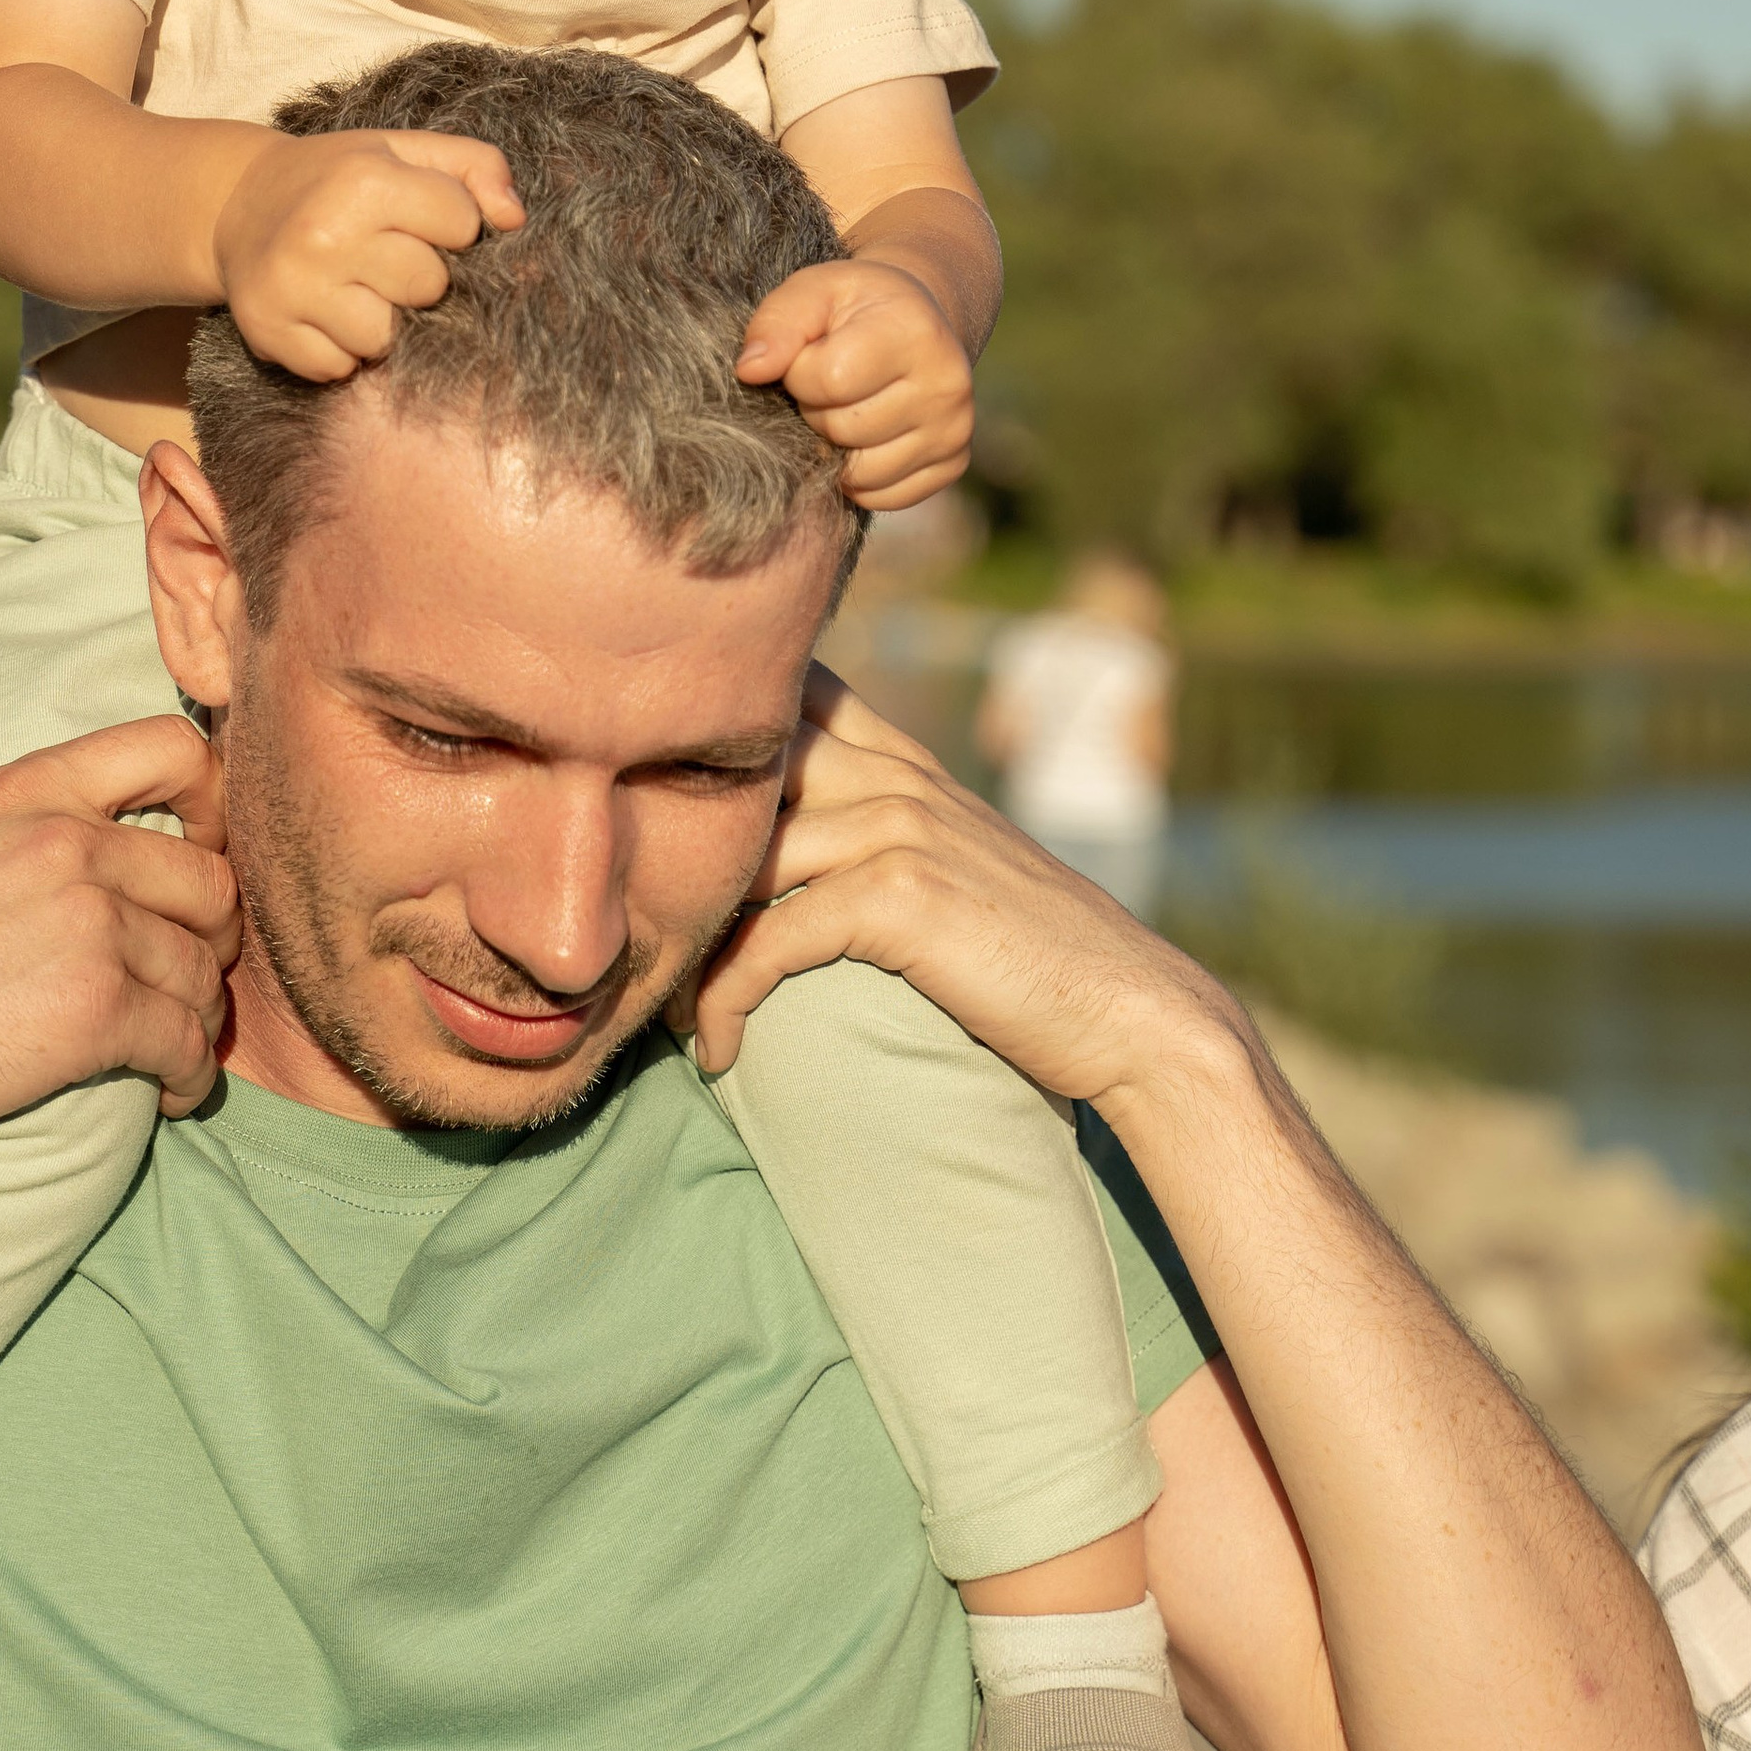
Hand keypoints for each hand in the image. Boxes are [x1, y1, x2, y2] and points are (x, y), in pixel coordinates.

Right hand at [0, 700, 244, 1184]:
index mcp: (26, 793)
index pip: (175, 750)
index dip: (212, 802)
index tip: (197, 857)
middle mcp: (67, 844)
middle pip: (212, 878)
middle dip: (211, 935)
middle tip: (185, 975)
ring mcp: (85, 926)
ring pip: (203, 969)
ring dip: (197, 1015)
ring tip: (172, 1044)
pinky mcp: (92, 1013)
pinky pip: (185, 1041)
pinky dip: (188, 1075)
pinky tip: (168, 1092)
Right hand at [210, 127, 525, 378]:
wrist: (236, 204)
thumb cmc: (338, 178)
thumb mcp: (404, 150)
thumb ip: (475, 167)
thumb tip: (516, 219)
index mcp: (364, 181)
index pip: (462, 224)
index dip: (451, 223)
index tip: (418, 216)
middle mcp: (325, 236)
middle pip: (428, 288)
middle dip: (418, 276)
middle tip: (382, 255)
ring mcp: (292, 289)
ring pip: (384, 340)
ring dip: (380, 321)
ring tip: (354, 287)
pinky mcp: (268, 332)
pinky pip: (338, 369)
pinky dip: (338, 349)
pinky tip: (323, 313)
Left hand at [686, 666, 1243, 1103]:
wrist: (1135, 1015)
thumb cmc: (1042, 964)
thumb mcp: (961, 872)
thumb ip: (889, 840)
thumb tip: (800, 865)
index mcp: (907, 763)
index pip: (786, 699)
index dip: (707, 730)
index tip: (640, 790)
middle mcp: (896, 777)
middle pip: (738, 771)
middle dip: (662, 833)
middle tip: (615, 917)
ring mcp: (899, 826)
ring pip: (741, 856)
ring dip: (684, 935)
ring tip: (650, 1003)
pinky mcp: (900, 896)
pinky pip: (773, 940)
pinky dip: (729, 1000)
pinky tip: (719, 1051)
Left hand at [734, 257, 975, 508]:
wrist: (917, 320)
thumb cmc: (855, 308)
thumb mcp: (812, 292)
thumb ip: (776, 324)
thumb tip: (749, 371)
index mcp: (914, 332)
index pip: (830, 380)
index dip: (800, 372)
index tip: (810, 353)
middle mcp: (947, 385)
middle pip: (843, 429)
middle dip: (817, 409)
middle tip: (831, 381)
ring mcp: (954, 430)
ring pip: (860, 472)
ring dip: (837, 445)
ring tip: (849, 404)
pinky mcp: (953, 464)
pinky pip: (882, 496)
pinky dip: (860, 476)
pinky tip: (866, 435)